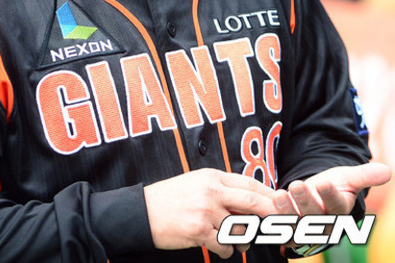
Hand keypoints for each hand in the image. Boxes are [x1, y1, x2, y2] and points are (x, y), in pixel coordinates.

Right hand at [144, 168, 277, 258]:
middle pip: (251, 201)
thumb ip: (221, 189)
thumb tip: (248, 202)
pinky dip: (226, 250)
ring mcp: (205, 211)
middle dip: (271, 214)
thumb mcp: (196, 183)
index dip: (269, 194)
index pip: (248, 183)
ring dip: (244, 239)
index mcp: (212, 176)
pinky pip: (224, 245)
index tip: (283, 203)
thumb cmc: (171, 198)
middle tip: (283, 225)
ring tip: (239, 242)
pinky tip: (218, 247)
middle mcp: (211, 191)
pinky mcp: (198, 231)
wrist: (143, 212)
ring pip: (239, 228)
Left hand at [273, 161, 391, 249]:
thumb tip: (387, 170)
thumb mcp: (346, 179)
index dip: (330, 195)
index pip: (335, 206)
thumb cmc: (331, 188)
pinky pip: (273, 223)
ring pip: (293, 223)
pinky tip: (259, 201)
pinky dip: (266, 213)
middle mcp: (320, 225)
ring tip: (279, 194)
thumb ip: (364, 176)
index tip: (324, 183)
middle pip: (313, 216)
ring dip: (285, 211)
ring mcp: (300, 229)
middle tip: (296, 185)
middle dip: (304, 201)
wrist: (312, 199)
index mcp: (337, 212)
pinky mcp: (283, 229)